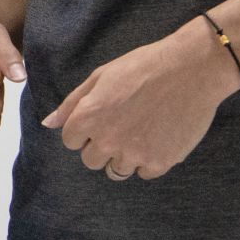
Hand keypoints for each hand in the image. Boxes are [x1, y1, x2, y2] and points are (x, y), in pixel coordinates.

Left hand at [43, 19, 239, 180]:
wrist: (191, 70)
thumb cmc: (143, 67)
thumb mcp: (100, 76)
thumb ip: (72, 104)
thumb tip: (48, 124)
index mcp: (88, 117)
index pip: (71, 141)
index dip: (85, 129)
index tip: (103, 117)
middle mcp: (107, 140)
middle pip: (91, 160)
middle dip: (102, 145)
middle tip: (123, 124)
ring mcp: (134, 154)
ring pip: (117, 170)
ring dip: (125, 155)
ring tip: (142, 130)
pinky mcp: (160, 162)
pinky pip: (145, 173)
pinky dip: (150, 160)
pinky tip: (158, 137)